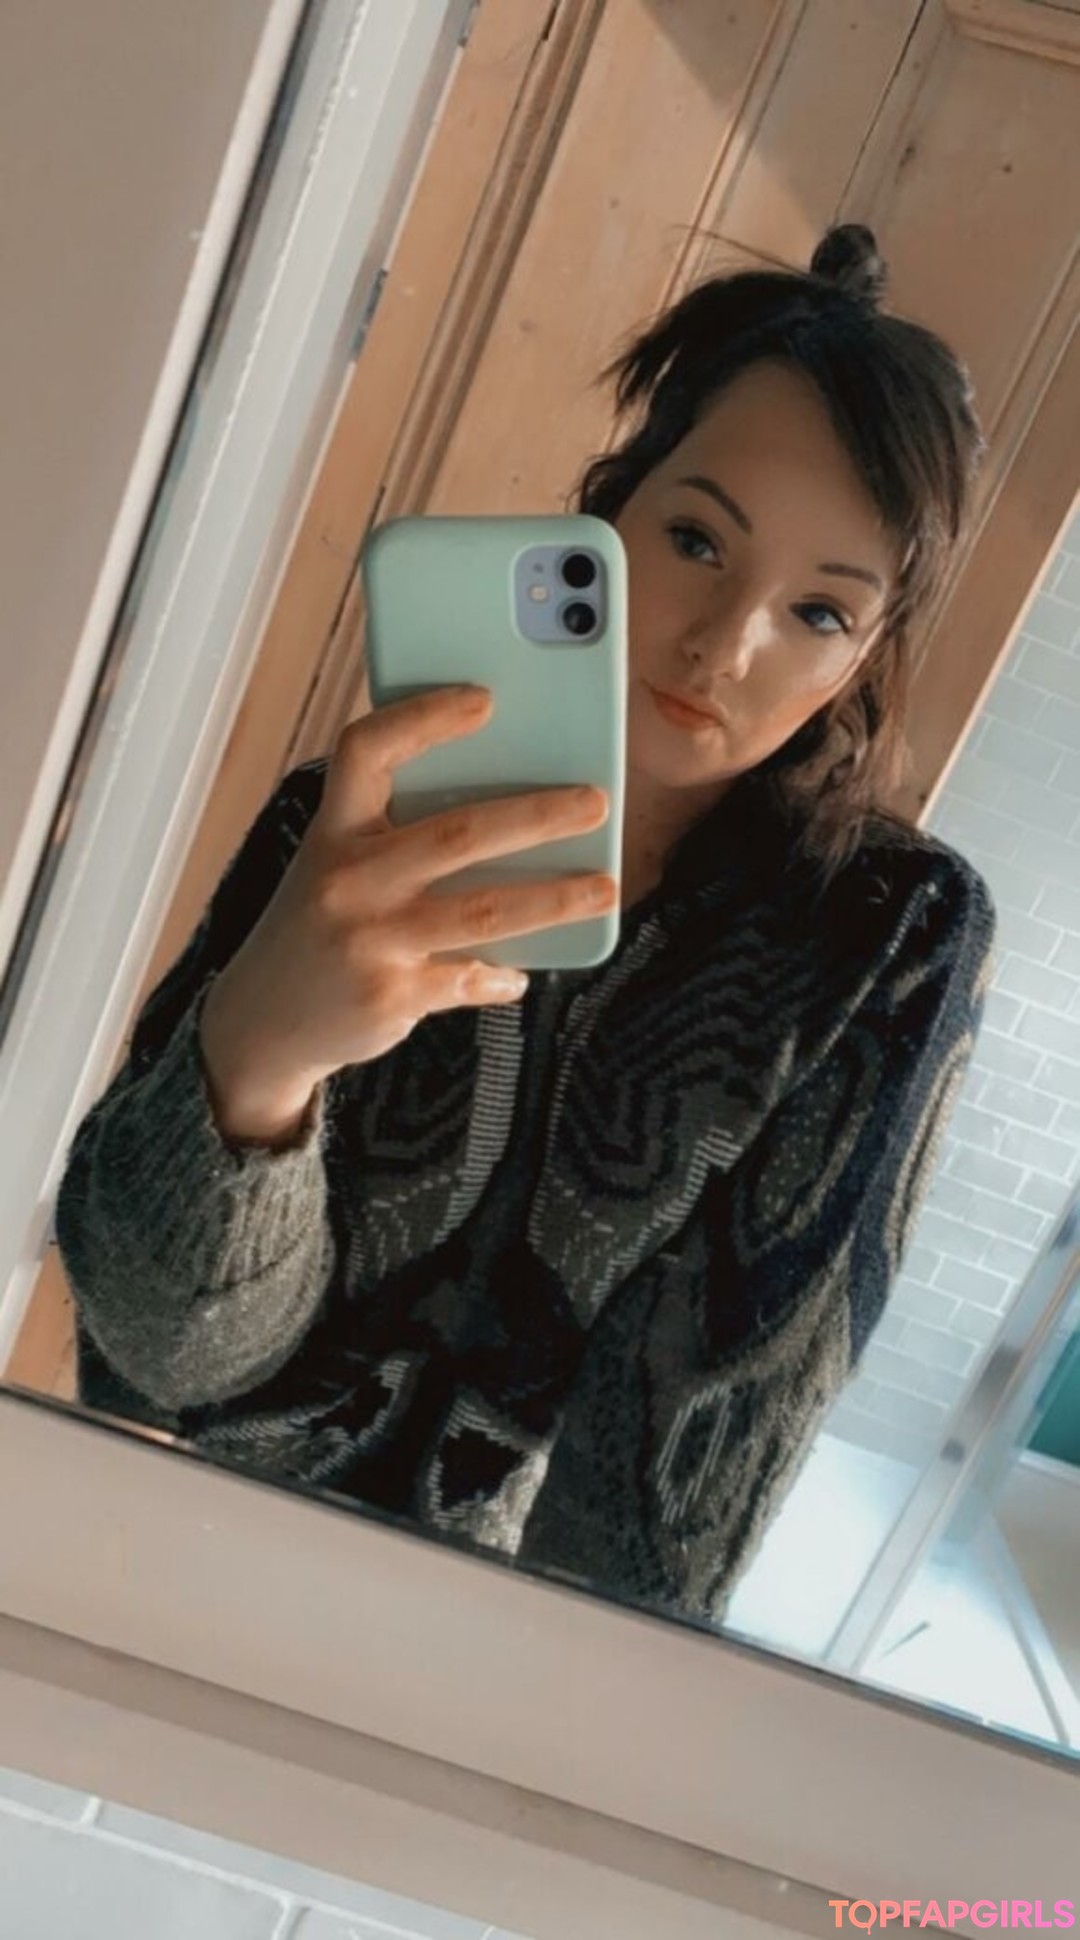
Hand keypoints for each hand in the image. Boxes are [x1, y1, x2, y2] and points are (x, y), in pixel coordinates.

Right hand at [198, 686, 613, 1144]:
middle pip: (457, 833)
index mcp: (333, 831)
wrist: (262, 1020)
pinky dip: (501, 974)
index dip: (424, 718)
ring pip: (484, 910)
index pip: (367, 751)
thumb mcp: (335, 865)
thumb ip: (393, 833)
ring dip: (555, 898)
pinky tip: (520, 972)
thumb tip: (506, 810)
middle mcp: (347, 880)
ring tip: (605, 888)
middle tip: (596, 802)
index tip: (484, 699)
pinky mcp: (391, 997)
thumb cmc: (320, 923)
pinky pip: (469, 977)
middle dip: (538, 815)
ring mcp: (369, 941)